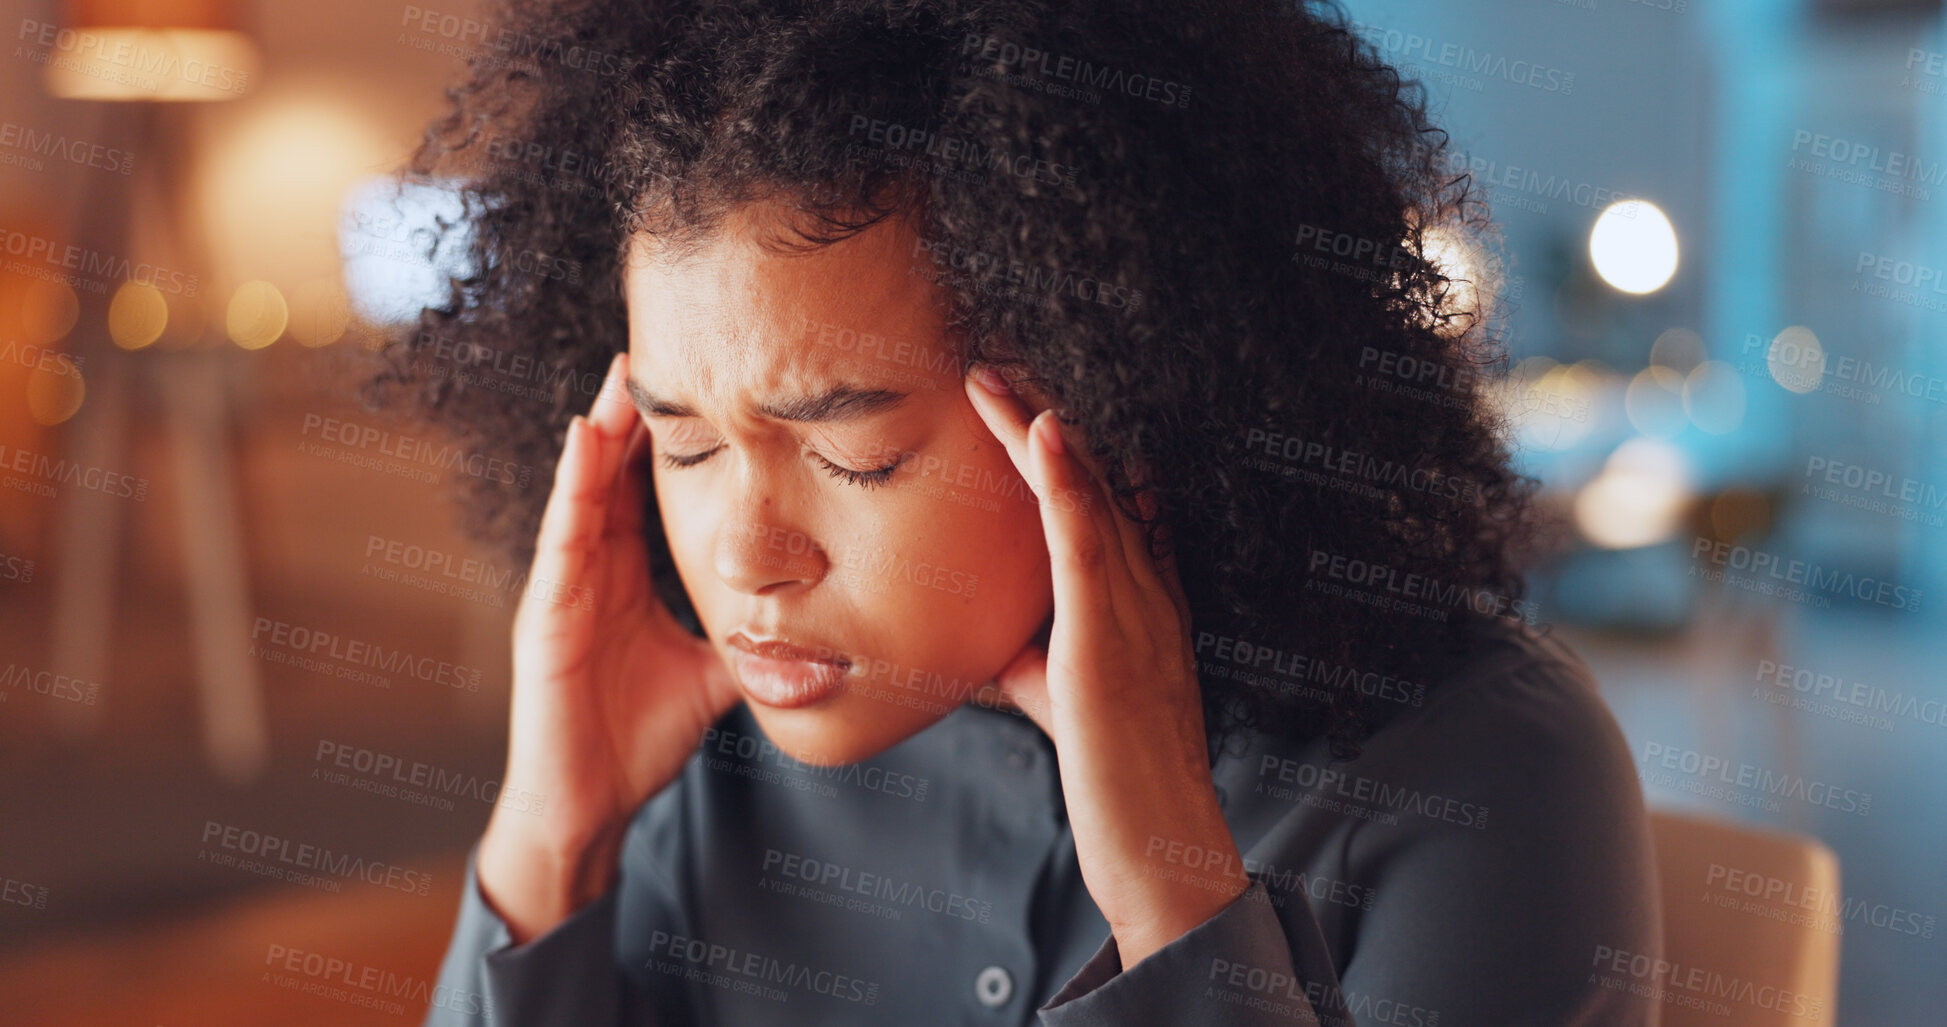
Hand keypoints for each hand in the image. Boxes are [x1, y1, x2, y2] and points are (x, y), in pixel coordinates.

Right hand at [478, 351, 740, 943]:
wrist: (589, 807)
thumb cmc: (638, 740)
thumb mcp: (714, 675)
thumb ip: (751, 640)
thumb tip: (820, 621)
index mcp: (628, 579)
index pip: (648, 493)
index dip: (672, 441)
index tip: (705, 386)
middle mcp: (593, 572)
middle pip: (615, 476)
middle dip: (634, 416)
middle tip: (663, 349)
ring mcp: (563, 589)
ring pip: (585, 491)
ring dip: (602, 431)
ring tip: (624, 374)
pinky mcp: (544, 615)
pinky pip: (561, 537)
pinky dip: (572, 486)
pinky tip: (584, 438)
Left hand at [963, 365, 1248, 968]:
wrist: (1156, 841)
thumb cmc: (1114, 775)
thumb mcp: (1062, 696)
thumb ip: (1031, 654)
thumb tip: (989, 638)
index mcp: (1141, 598)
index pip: (1098, 501)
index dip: (1060, 448)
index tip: (1017, 400)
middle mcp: (1145, 588)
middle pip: (1093, 481)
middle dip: (1042, 419)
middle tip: (993, 363)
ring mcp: (1133, 607)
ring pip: (1087, 494)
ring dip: (1040, 427)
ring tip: (993, 374)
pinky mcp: (1108, 636)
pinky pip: (1086, 541)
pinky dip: (1064, 480)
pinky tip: (1042, 430)